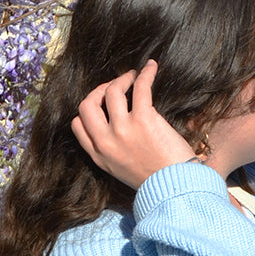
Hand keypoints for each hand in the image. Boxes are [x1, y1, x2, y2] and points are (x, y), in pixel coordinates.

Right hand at [71, 59, 197, 188]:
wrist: (176, 188)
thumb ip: (112, 151)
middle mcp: (106, 141)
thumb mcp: (121, 171)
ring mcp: (123, 129)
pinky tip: (150, 67)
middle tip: (114, 86)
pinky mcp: (144, 119)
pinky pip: (140, 87)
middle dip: (98, 90)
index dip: (88, 109)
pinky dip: (145, 73)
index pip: (78, 124)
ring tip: (134, 76)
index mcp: (99, 156)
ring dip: (122, 79)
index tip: (102, 103)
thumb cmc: (156, 180)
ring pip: (111, 91)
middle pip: (87, 104)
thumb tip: (114, 125)